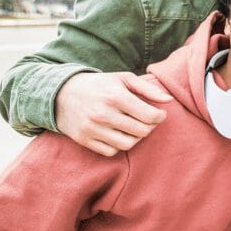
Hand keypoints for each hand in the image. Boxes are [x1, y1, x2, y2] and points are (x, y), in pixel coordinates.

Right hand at [55, 72, 171, 155]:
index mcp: (115, 97)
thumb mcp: (123, 79)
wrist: (61, 94)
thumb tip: (169, 100)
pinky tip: (118, 133)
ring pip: (128, 144)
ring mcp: (93, 129)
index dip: (160, 117)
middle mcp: (104, 114)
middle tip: (146, 120)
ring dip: (136, 137)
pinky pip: (112, 151)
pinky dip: (119, 145)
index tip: (159, 114)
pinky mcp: (85, 140)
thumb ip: (148, 89)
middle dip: (149, 126)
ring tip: (133, 127)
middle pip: (142, 132)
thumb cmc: (99, 85)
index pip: (149, 116)